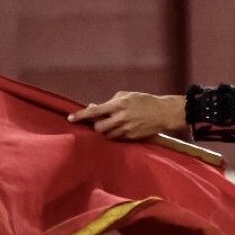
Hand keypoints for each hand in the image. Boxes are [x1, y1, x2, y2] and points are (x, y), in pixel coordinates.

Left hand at [68, 91, 187, 140]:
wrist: (163, 112)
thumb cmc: (144, 101)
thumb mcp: (127, 96)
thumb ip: (109, 102)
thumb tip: (93, 107)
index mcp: (119, 104)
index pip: (95, 111)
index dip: (81, 115)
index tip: (70, 118)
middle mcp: (121, 118)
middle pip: (98, 127)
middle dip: (96, 125)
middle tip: (100, 121)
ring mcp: (126, 129)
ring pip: (107, 134)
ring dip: (106, 130)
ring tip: (112, 124)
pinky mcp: (132, 137)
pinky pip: (117, 138)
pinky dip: (115, 134)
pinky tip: (121, 128)